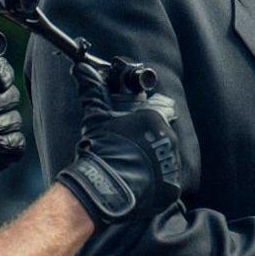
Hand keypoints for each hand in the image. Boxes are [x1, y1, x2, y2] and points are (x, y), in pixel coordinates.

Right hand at [54, 64, 181, 224]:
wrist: (105, 185)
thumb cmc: (101, 147)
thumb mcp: (96, 116)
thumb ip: (93, 90)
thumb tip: (81, 68)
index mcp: (155, 117)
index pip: (160, 110)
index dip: (146, 117)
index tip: (135, 126)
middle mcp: (169, 137)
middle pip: (162, 135)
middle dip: (149, 140)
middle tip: (128, 149)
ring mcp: (172, 163)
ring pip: (166, 158)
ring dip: (154, 161)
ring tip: (131, 167)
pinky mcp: (172, 186)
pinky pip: (167, 181)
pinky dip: (155, 182)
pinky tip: (137, 182)